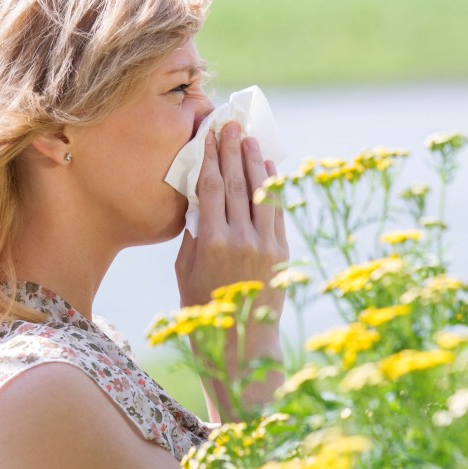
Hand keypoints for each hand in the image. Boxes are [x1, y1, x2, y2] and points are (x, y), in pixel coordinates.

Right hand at [175, 121, 288, 313]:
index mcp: (211, 242)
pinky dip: (273, 187)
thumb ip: (193, 234)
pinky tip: (269, 168)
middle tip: (230, 124)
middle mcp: (241, 238)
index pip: (210, 188)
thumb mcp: (185, 271)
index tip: (208, 135)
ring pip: (259, 192)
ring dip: (254, 162)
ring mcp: (265, 244)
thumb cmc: (203, 309)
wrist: (241, 344)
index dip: (209, 157)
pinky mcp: (281, 251)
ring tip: (249, 138)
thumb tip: (199, 200)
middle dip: (231, 150)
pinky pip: (277, 211)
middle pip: (235, 183)